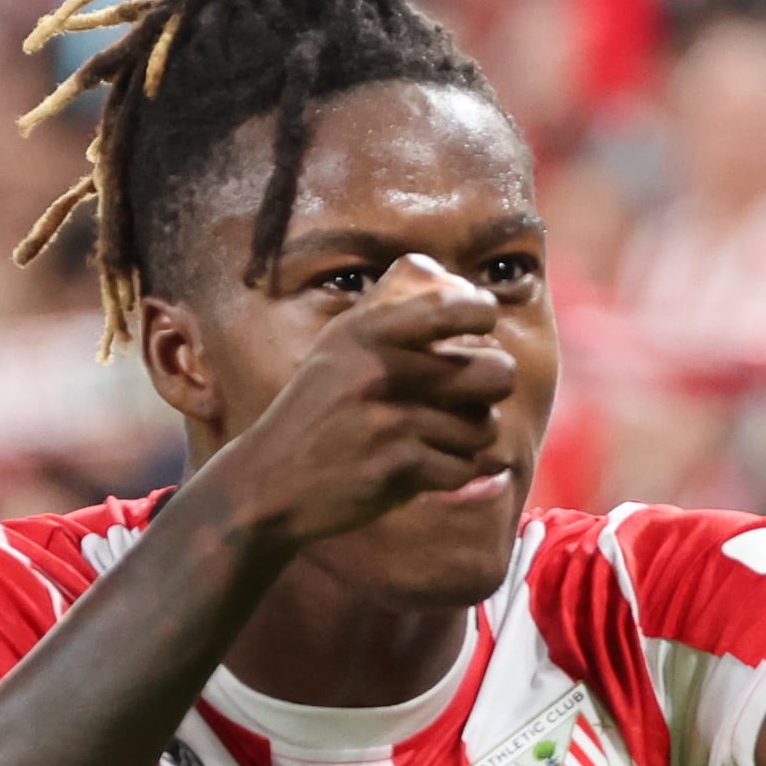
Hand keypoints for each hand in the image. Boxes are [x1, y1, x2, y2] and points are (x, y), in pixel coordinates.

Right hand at [190, 282, 518, 559]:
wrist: (269, 482)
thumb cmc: (319, 409)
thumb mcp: (340, 344)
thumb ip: (392, 308)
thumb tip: (455, 283)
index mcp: (368, 329)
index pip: (456, 306)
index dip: (481, 314)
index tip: (478, 328)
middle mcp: (380, 368)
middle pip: (495, 372)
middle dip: (491, 390)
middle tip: (467, 397)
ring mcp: (389, 419)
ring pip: (483, 426)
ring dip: (467, 438)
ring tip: (434, 437)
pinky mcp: (397, 467)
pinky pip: (463, 467)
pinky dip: (448, 474)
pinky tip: (418, 469)